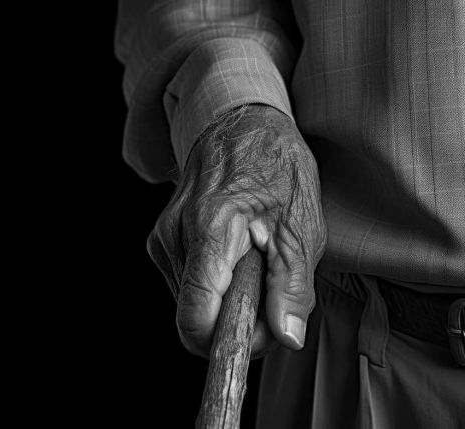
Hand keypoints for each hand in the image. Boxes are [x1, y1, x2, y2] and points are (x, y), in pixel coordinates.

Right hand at [147, 104, 326, 357]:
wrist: (242, 123)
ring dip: (226, 299)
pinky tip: (235, 255)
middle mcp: (176, 236)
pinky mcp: (163, 241)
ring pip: (191, 302)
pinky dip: (216, 283)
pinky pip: (188, 284)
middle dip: (234, 319)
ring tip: (253, 261)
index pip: (195, 316)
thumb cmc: (275, 166)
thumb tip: (285, 338)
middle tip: (269, 290)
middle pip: (194, 315)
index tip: (256, 337)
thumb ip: (292, 286)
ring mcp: (164, 238)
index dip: (225, 342)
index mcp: (210, 230)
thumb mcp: (301, 224)